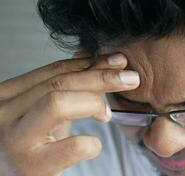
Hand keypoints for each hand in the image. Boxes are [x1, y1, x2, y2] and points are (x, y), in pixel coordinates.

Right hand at [0, 54, 139, 175]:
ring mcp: (15, 139)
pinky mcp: (30, 167)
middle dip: (101, 77)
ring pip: (58, 103)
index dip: (90, 64)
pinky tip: (93, 145)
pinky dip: (92, 144)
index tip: (116, 61)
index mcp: (8, 94)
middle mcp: (4, 112)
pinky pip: (73, 145)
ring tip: (107, 114)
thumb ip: (64, 90)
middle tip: (130, 78)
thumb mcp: (41, 111)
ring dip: (94, 104)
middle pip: (59, 83)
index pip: (54, 71)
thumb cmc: (27, 144)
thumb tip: (101, 65)